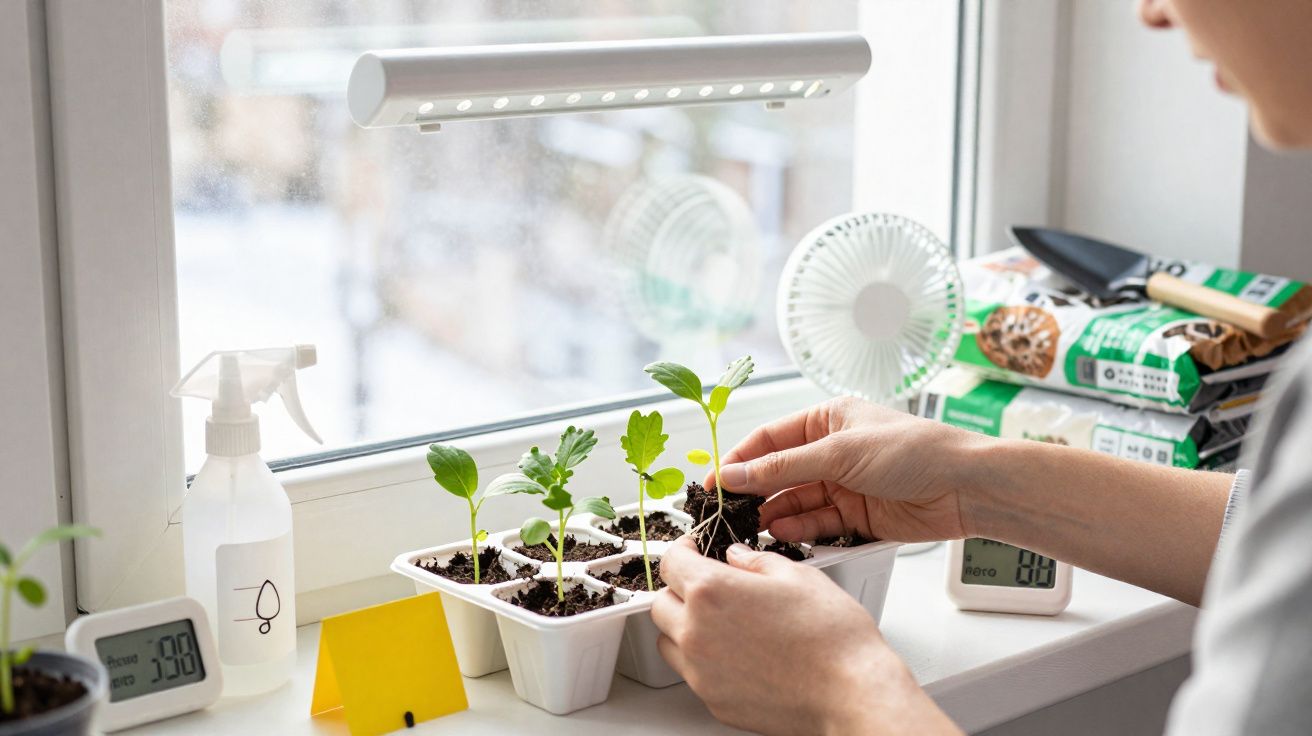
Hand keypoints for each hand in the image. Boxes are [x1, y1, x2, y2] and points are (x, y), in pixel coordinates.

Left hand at [651, 537, 959, 735]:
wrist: (851, 692)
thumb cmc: (832, 636)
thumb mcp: (797, 575)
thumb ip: (755, 560)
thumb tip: (736, 556)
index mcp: (711, 591)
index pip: (670, 561)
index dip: (683, 549)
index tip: (696, 548)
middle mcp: (696, 633)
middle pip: (660, 603)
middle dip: (679, 588)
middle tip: (709, 584)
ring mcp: (701, 672)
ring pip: (668, 641)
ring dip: (683, 626)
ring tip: (720, 621)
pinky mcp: (713, 700)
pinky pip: (691, 674)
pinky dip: (702, 660)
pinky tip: (735, 653)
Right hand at [710, 397, 990, 543]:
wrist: (966, 487)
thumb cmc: (913, 450)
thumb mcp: (839, 452)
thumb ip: (783, 467)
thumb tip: (734, 474)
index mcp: (827, 419)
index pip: (769, 439)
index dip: (739, 460)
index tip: (713, 482)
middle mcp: (833, 450)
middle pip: (779, 473)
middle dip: (754, 492)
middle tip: (726, 512)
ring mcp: (844, 484)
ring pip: (796, 501)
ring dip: (774, 514)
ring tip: (751, 528)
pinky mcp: (857, 515)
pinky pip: (818, 523)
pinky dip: (799, 530)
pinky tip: (782, 534)